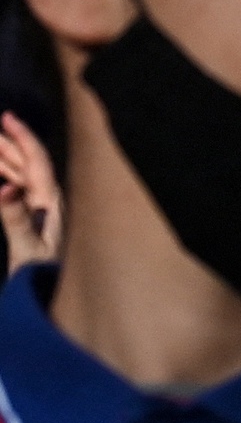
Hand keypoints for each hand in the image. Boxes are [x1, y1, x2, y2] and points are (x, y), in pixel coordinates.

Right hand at [0, 111, 59, 275]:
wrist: (53, 304)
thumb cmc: (46, 279)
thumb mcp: (27, 250)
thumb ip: (15, 220)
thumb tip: (5, 188)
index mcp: (51, 204)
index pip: (37, 162)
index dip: (23, 138)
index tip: (7, 118)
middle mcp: (49, 204)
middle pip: (28, 164)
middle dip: (9, 143)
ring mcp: (42, 214)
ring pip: (22, 177)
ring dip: (5, 159)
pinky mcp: (34, 224)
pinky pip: (18, 193)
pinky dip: (6, 178)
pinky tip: (2, 178)